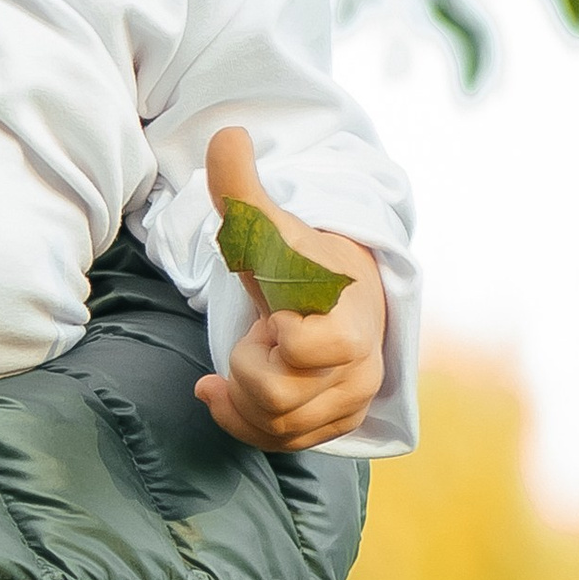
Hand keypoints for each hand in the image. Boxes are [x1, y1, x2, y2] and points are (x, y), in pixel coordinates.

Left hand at [197, 127, 387, 451]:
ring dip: (241, 394)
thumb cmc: (300, 259)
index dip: (274, 333)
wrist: (342, 293)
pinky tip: (220, 391)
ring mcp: (348, 402)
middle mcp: (358, 370)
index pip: (303, 348)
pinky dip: (241, 422)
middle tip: (258, 333)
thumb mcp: (267, 227)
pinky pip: (278, 444)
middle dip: (248, 365)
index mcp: (350, 323)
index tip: (275, 313)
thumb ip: (241, 188)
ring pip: (274, 426)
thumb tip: (225, 134)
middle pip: (276, 396)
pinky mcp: (333, 424)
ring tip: (248, 354)